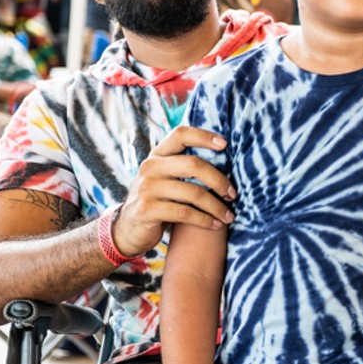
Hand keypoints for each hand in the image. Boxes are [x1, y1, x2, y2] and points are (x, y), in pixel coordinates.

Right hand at [114, 126, 235, 256]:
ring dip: (216, 206)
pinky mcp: (147, 210)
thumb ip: (185, 168)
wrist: (129, 229)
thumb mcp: (167, 179)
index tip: (225, 144)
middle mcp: (150, 167)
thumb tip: (225, 159)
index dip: (203, 136)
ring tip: (229, 216)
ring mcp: (146, 188)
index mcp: (157, 155)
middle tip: (232, 194)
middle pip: (193, 165)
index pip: (180, 134)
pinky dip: (205, 220)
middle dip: (219, 181)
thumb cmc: (159, 201)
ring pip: (193, 193)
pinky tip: (215, 225)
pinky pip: (185, 213)